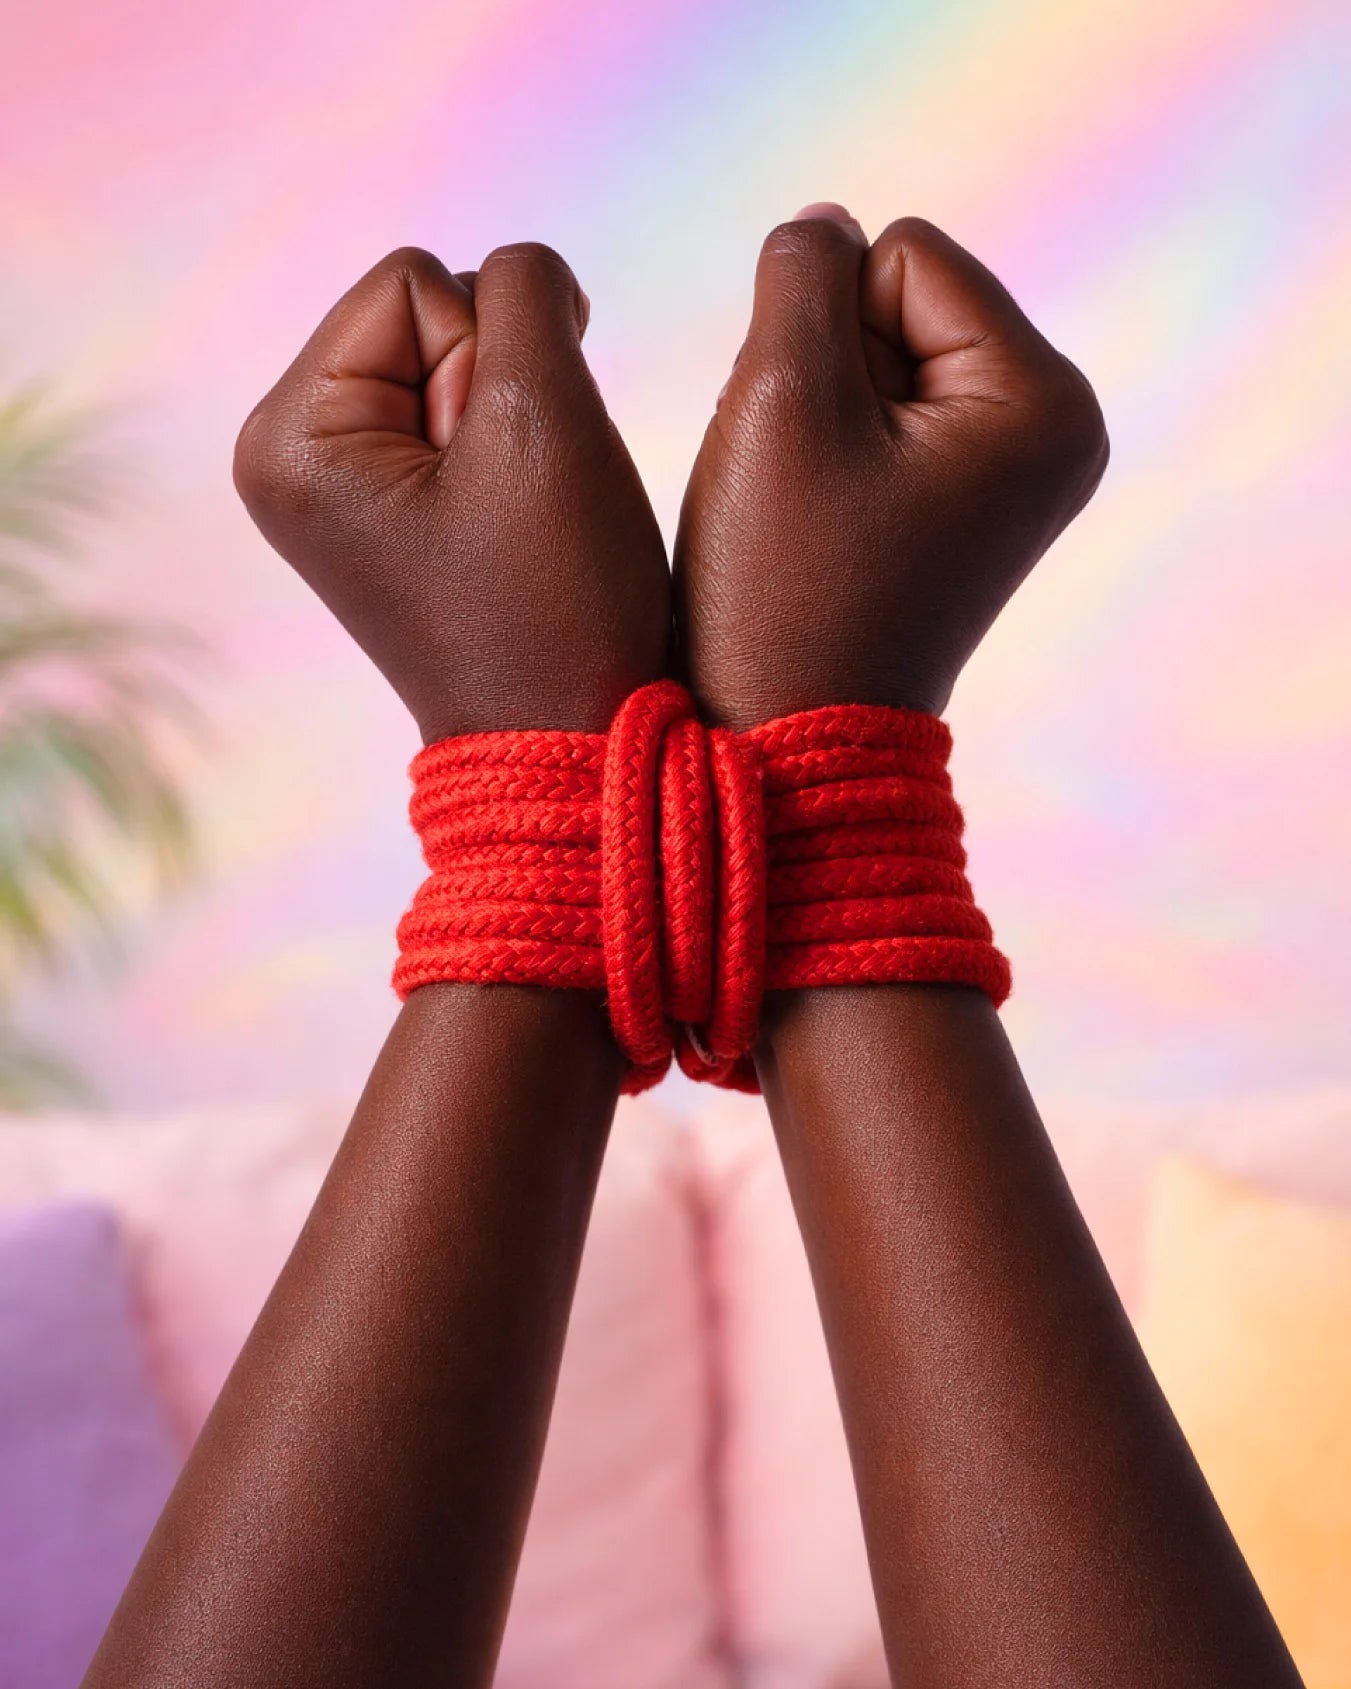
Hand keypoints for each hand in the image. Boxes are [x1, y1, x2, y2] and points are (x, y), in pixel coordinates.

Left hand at [235, 244, 669, 740]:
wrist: (574, 741)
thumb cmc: (556, 601)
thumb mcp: (543, 417)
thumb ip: (526, 291)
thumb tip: (518, 274)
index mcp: (288, 436)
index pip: (415, 280)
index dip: (495, 353)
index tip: (508, 473)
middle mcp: (288, 455)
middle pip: (426, 316)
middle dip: (499, 390)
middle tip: (516, 505)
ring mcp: (334, 487)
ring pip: (456, 363)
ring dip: (514, 423)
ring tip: (519, 520)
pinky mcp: (383, 511)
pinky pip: (460, 419)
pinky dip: (509, 454)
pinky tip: (516, 524)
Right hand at [674, 207, 1107, 726]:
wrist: (785, 738)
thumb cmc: (785, 587)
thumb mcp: (780, 397)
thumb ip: (802, 272)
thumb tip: (827, 224)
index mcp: (1044, 399)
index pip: (901, 255)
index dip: (820, 329)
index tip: (813, 448)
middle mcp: (1054, 428)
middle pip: (898, 304)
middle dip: (825, 375)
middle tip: (807, 490)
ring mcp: (1012, 470)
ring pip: (875, 358)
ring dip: (815, 415)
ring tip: (808, 512)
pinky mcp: (965, 501)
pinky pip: (876, 417)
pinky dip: (824, 453)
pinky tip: (817, 522)